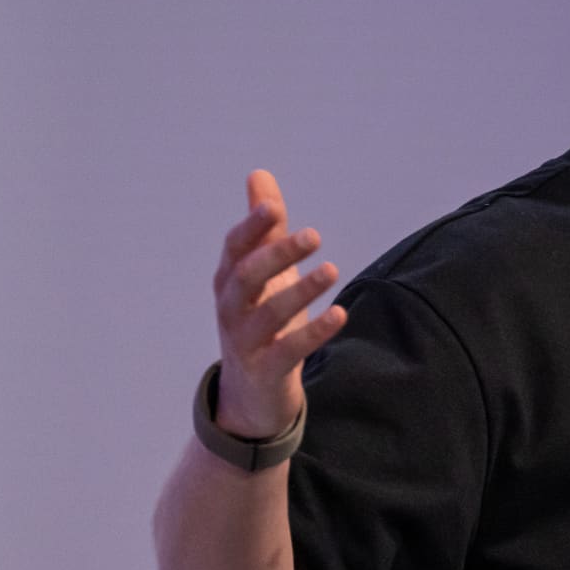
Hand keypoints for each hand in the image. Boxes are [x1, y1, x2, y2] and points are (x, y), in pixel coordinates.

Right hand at [210, 170, 347, 438]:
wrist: (250, 395)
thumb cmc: (259, 321)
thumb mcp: (262, 274)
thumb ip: (265, 228)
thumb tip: (259, 175)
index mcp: (230, 281)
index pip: (235, 249)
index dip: (251, 228)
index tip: (273, 207)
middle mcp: (232, 309)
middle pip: (247, 277)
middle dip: (277, 255)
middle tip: (313, 235)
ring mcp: (245, 342)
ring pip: (268, 314)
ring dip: (301, 291)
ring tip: (332, 270)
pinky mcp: (266, 371)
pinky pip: (288, 350)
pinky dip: (313, 332)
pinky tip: (339, 314)